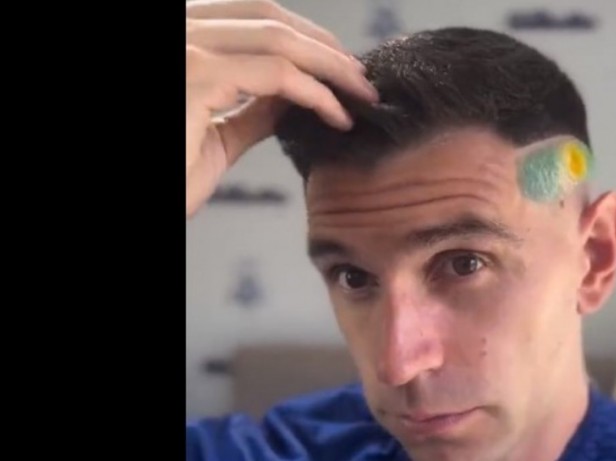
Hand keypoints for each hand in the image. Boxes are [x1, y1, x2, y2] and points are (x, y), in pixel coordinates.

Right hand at [185, 0, 377, 216]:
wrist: (137, 200)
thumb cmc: (164, 178)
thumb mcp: (214, 136)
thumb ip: (250, 108)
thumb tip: (292, 95)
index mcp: (180, 36)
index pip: (250, 13)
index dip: (303, 35)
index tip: (339, 66)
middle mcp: (177, 28)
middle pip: (266, 14)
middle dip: (324, 45)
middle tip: (362, 80)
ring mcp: (183, 47)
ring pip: (277, 37)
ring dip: (330, 65)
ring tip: (361, 95)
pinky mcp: (195, 75)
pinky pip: (276, 75)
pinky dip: (316, 93)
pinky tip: (337, 115)